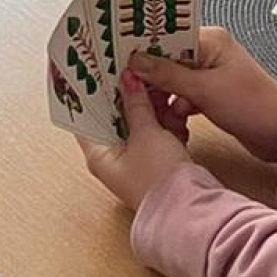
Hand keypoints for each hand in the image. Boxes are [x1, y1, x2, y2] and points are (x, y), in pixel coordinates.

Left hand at [79, 68, 194, 210]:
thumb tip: (127, 80)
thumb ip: (136, 104)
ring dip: (148, 106)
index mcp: (99, 154)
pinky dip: (162, 121)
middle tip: (132, 68)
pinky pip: (155, 134)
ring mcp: (135, 160)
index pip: (87, 116)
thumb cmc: (159, 179)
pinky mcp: (155, 162)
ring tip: (156, 82)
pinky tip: (172, 104)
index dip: (93, 92)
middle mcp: (113, 158)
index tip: (99, 69)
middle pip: (114, 118)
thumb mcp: (146, 133)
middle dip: (126, 94)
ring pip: (137, 124)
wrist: (190, 208)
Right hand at [128, 26, 276, 163]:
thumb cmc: (253, 106)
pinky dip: (177, 107)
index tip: (120, 56)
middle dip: (151, 76)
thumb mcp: (205, 89)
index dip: (143, 46)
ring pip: (173, 80)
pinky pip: (183, 96)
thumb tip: (137, 61)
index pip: (167, 35)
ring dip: (165, 96)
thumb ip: (168, 74)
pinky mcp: (211, 95)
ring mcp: (210, 75)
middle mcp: (209, 53)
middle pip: (167, 58)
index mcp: (210, 40)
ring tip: (156, 109)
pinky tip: (176, 118)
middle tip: (131, 87)